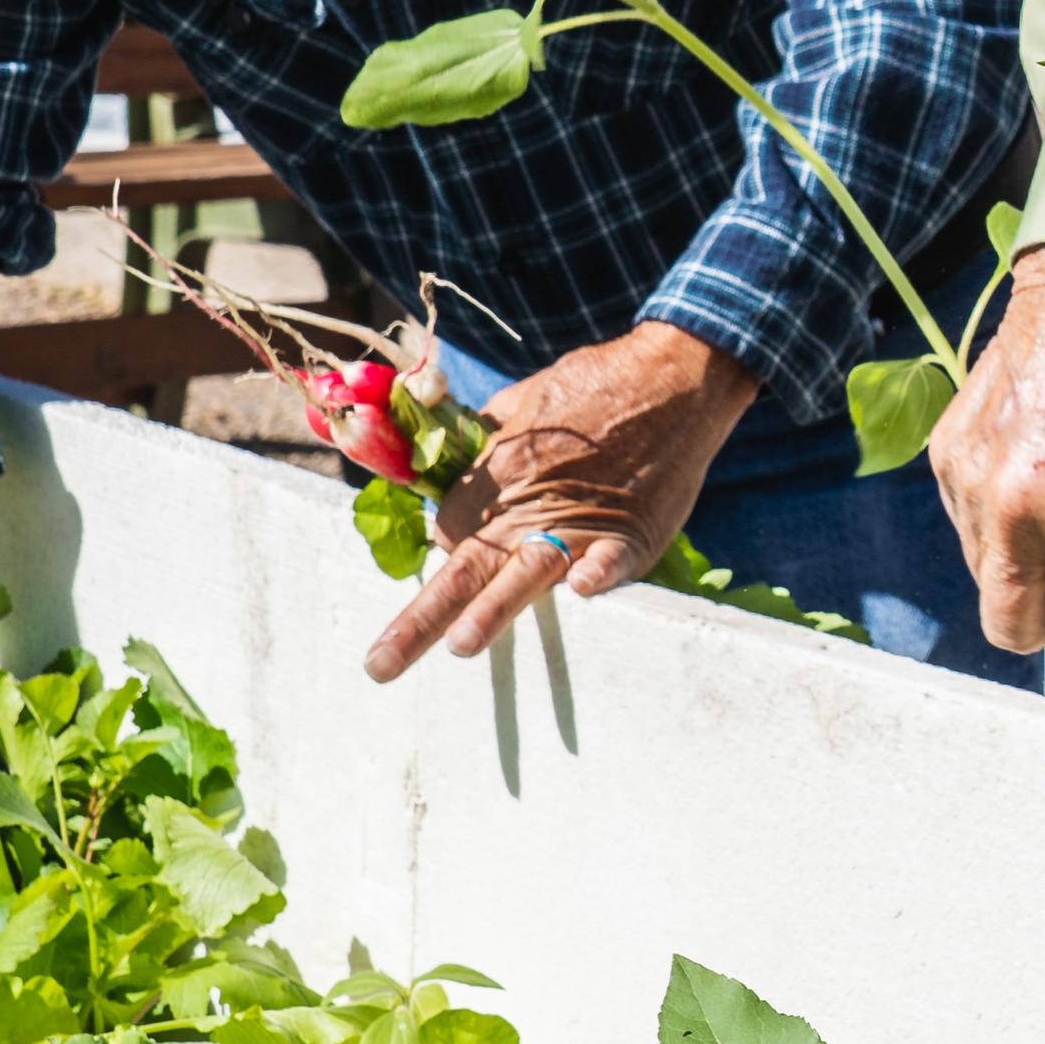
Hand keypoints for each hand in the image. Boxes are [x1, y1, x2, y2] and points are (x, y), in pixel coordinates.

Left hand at [365, 323, 753, 680]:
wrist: (666, 376)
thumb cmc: (590, 390)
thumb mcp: (519, 407)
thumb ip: (481, 443)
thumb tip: (449, 471)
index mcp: (492, 476)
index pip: (449, 540)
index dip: (442, 568)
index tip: (434, 594)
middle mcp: (526, 505)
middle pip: (464, 569)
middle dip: (419, 621)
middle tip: (379, 668)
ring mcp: (580, 519)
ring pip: (527, 570)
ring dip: (495, 607)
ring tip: (463, 645)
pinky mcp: (632, 528)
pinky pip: (612, 555)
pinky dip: (599, 570)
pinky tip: (583, 590)